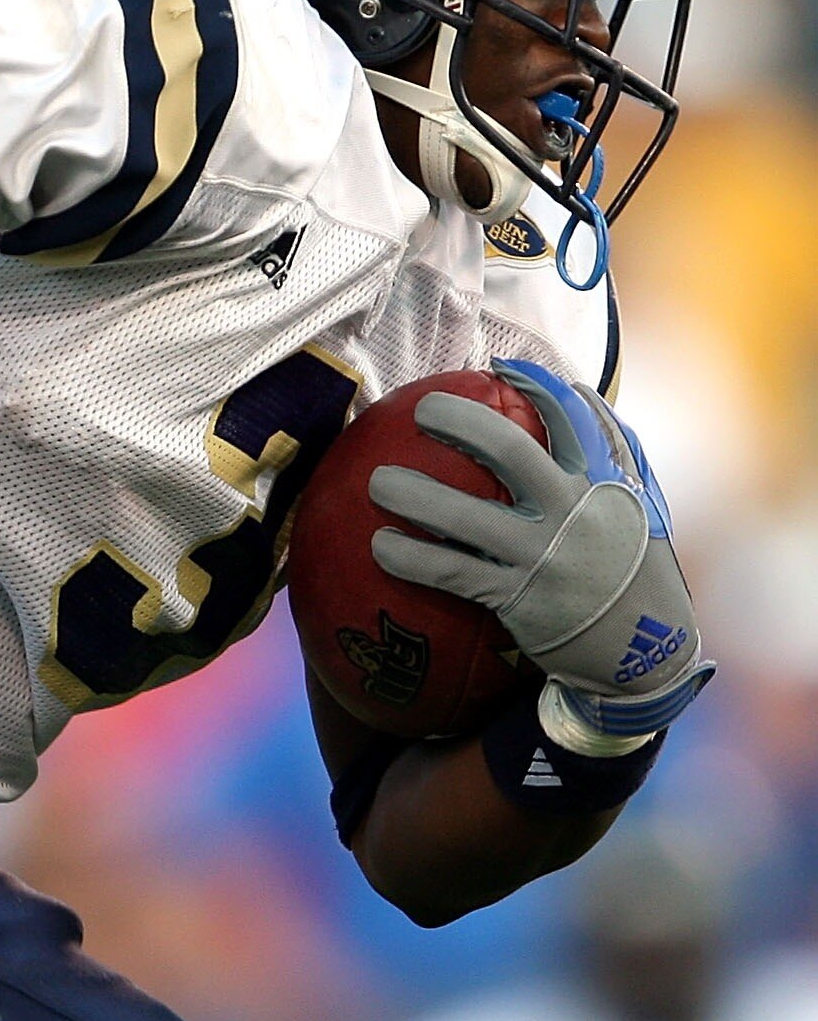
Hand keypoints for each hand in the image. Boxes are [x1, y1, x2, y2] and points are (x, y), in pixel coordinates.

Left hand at [366, 359, 709, 742]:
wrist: (643, 653)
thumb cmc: (631, 569)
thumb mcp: (639, 506)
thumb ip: (612, 453)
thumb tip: (579, 390)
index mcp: (602, 484)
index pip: (571, 420)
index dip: (535, 386)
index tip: (499, 367)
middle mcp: (571, 513)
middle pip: (509, 453)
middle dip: (461, 423)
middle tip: (421, 410)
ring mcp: (542, 557)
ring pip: (466, 517)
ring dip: (414, 496)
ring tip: (375, 482)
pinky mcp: (517, 599)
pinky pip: (452, 573)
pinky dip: (412, 558)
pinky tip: (379, 546)